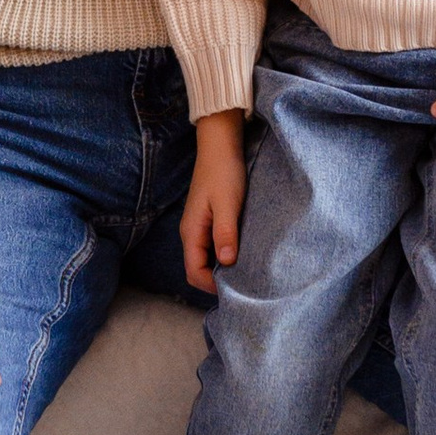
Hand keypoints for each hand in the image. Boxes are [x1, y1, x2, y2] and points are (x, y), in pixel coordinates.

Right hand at [182, 112, 246, 292]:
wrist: (220, 145)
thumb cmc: (224, 172)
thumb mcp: (227, 204)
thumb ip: (225, 233)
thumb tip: (226, 262)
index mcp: (191, 231)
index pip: (194, 272)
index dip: (211, 286)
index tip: (236, 289)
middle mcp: (191, 232)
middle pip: (197, 268)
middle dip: (215, 281)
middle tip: (242, 284)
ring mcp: (199, 225)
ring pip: (205, 258)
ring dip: (220, 268)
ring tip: (244, 271)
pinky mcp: (208, 219)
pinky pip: (212, 246)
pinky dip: (223, 254)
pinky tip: (241, 252)